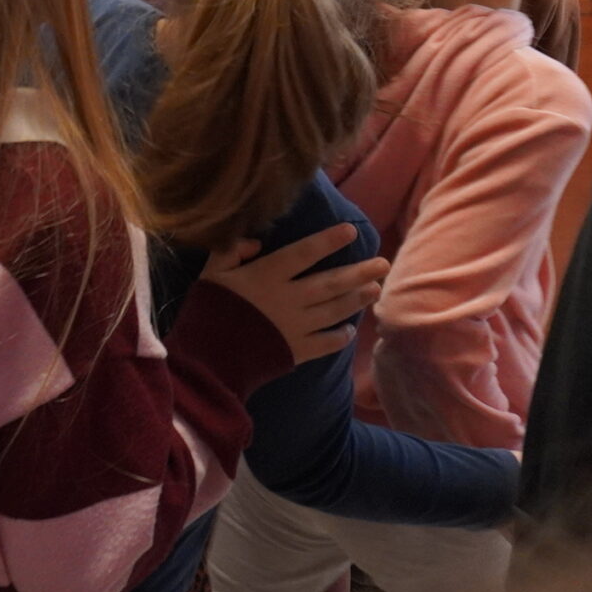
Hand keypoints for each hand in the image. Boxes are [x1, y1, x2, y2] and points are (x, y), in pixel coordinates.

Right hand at [200, 224, 385, 363]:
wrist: (209, 359)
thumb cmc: (209, 309)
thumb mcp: (212, 272)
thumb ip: (231, 250)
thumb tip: (255, 241)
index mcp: (268, 275)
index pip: (305, 253)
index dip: (328, 241)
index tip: (351, 231)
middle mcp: (289, 299)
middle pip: (331, 282)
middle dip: (359, 272)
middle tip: (382, 263)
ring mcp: (297, 327)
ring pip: (335, 310)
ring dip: (357, 299)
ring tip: (375, 289)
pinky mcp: (297, 351)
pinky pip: (326, 343)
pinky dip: (340, 336)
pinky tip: (349, 329)